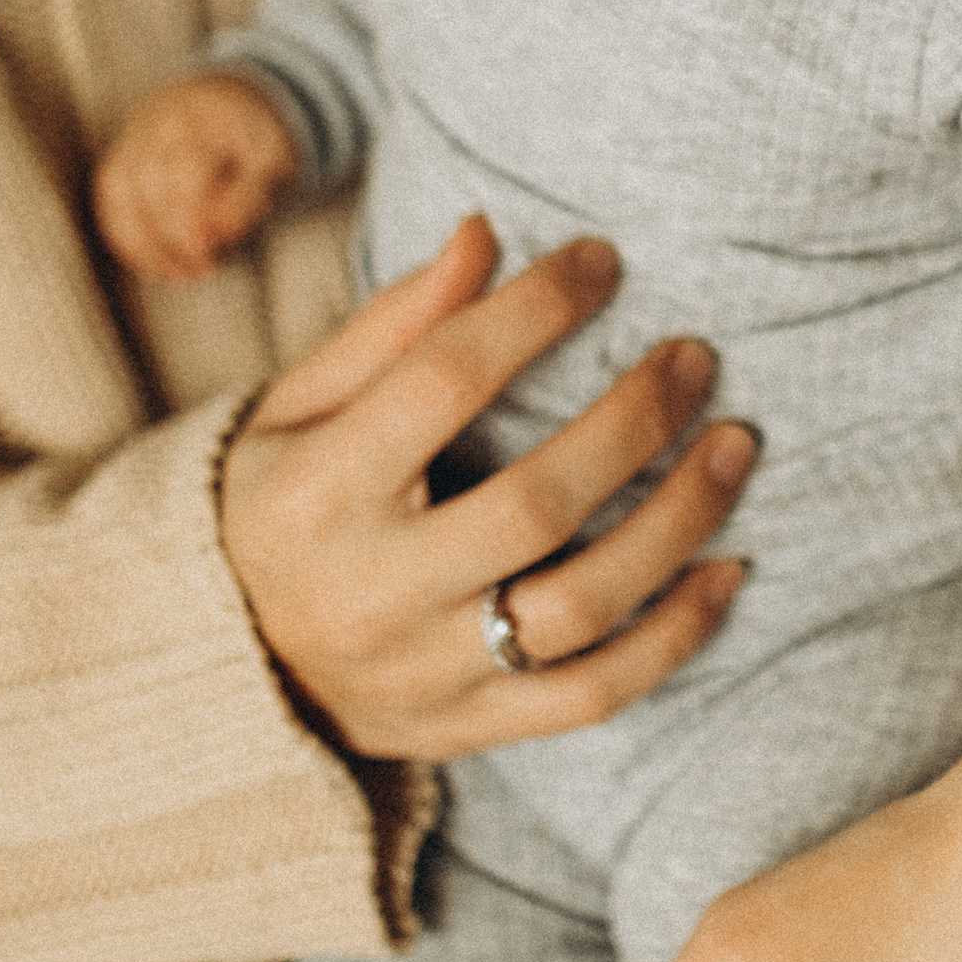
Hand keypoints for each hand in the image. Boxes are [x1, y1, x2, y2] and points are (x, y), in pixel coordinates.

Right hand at [95, 73, 297, 280]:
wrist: (228, 103)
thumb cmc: (254, 143)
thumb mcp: (273, 164)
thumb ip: (247, 198)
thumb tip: (215, 235)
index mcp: (207, 117)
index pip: (187, 168)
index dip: (191, 216)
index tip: (206, 252)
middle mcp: (162, 122)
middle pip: (152, 183)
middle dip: (175, 233)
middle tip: (204, 266)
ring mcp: (136, 138)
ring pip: (122, 192)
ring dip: (147, 241)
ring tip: (180, 273)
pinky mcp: (120, 158)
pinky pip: (110, 199)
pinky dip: (126, 235)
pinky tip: (153, 263)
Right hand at [220, 218, 755, 755]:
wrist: (226, 668)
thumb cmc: (278, 505)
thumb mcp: (298, 408)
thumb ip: (391, 328)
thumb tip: (485, 233)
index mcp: (315, 492)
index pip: (444, 381)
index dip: (536, 309)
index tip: (605, 260)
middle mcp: (369, 591)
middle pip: (535, 504)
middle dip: (634, 420)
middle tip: (696, 356)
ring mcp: (424, 673)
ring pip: (582, 606)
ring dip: (678, 522)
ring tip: (736, 444)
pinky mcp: (468, 728)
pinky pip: (595, 693)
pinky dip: (675, 635)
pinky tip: (730, 569)